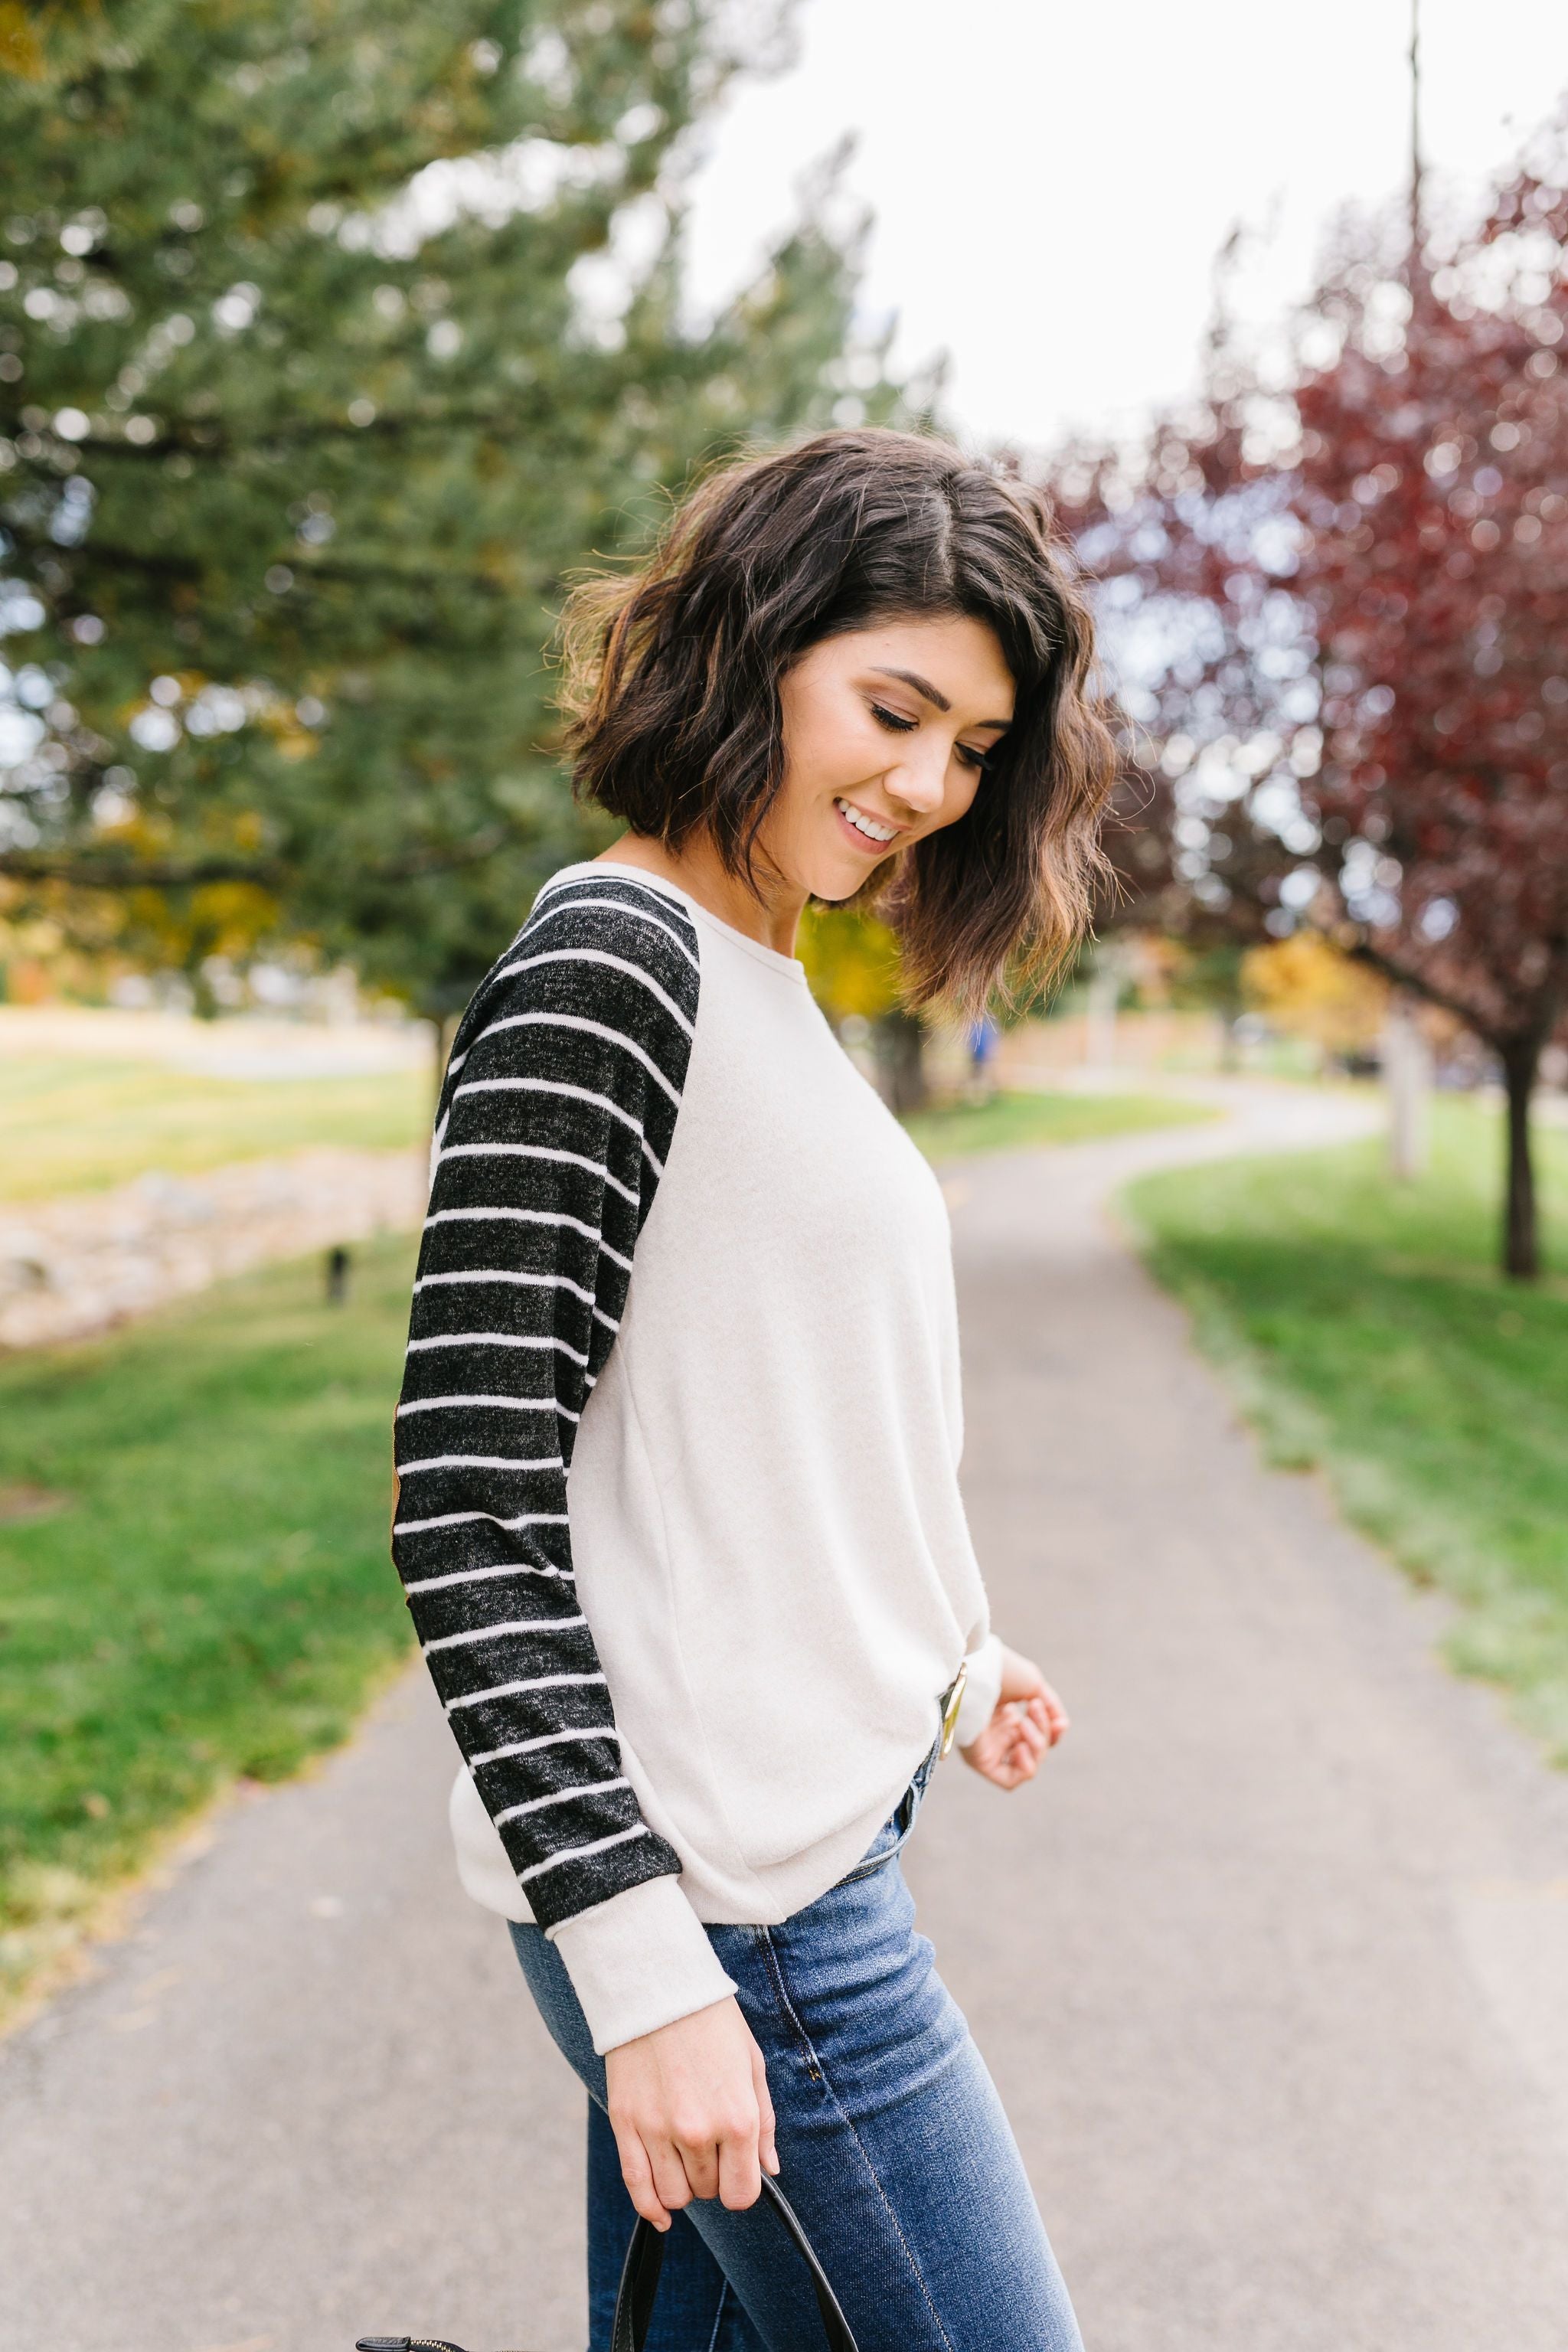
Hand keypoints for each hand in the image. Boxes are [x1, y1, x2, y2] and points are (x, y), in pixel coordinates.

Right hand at [605, 1995, 777, 2231]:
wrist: (659, 1987)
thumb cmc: (713, 2023)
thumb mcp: (752, 2065)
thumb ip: (764, 2123)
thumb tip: (768, 2170)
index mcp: (737, 2118)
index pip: (741, 2193)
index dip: (740, 2187)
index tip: (737, 2172)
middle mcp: (698, 2131)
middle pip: (707, 2191)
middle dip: (712, 2175)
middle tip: (710, 2143)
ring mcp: (658, 2130)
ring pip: (673, 2195)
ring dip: (683, 2185)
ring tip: (685, 2156)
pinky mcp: (625, 2123)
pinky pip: (637, 2185)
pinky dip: (650, 2207)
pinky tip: (661, 2212)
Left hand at [959, 1643, 1068, 1790]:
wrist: (976, 1669)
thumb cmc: (1000, 1672)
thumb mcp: (1034, 1685)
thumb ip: (1052, 1708)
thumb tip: (1062, 1726)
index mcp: (1007, 1715)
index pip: (1039, 1736)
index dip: (1053, 1732)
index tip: (1059, 1721)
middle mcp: (998, 1733)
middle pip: (1035, 1750)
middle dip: (1043, 1731)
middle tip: (1034, 1706)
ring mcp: (989, 1747)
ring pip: (1027, 1767)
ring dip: (1036, 1746)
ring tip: (1023, 1723)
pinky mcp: (979, 1760)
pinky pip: (1009, 1781)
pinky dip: (1024, 1768)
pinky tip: (1021, 1747)